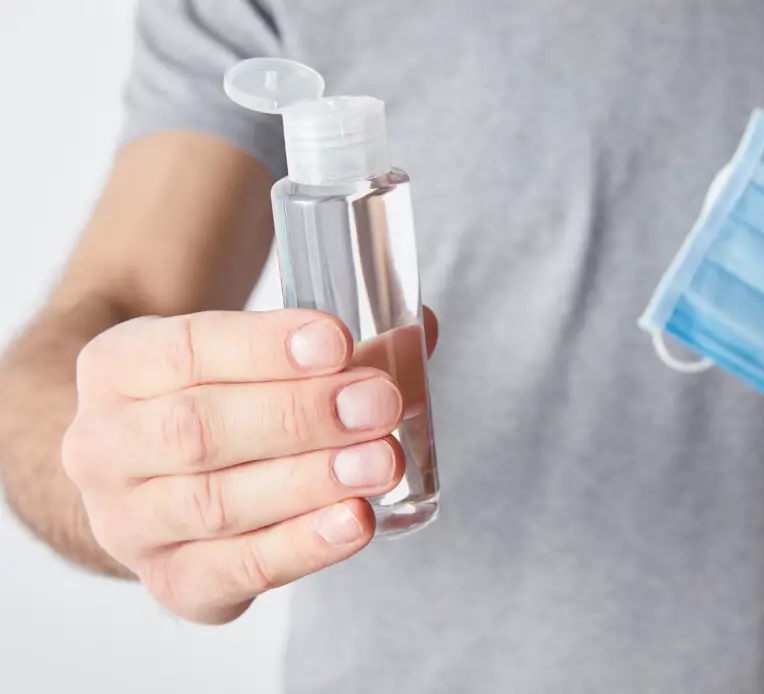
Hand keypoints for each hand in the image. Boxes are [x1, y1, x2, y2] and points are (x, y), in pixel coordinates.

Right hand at [62, 308, 437, 623]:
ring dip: (309, 481)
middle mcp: (104, 446)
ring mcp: (129, 524)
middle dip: (298, 415)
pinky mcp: (173, 581)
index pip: (187, 350)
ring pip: (216, 503)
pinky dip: (302, 546)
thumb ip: (333, 345)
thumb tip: (419, 329)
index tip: (337, 341)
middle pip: (198, 430)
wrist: (160, 479)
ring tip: (381, 461)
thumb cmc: (221, 401)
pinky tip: (355, 522)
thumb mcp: (251, 355)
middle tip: (377, 404)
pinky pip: (237, 570)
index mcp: (117, 366)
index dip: (264, 347)